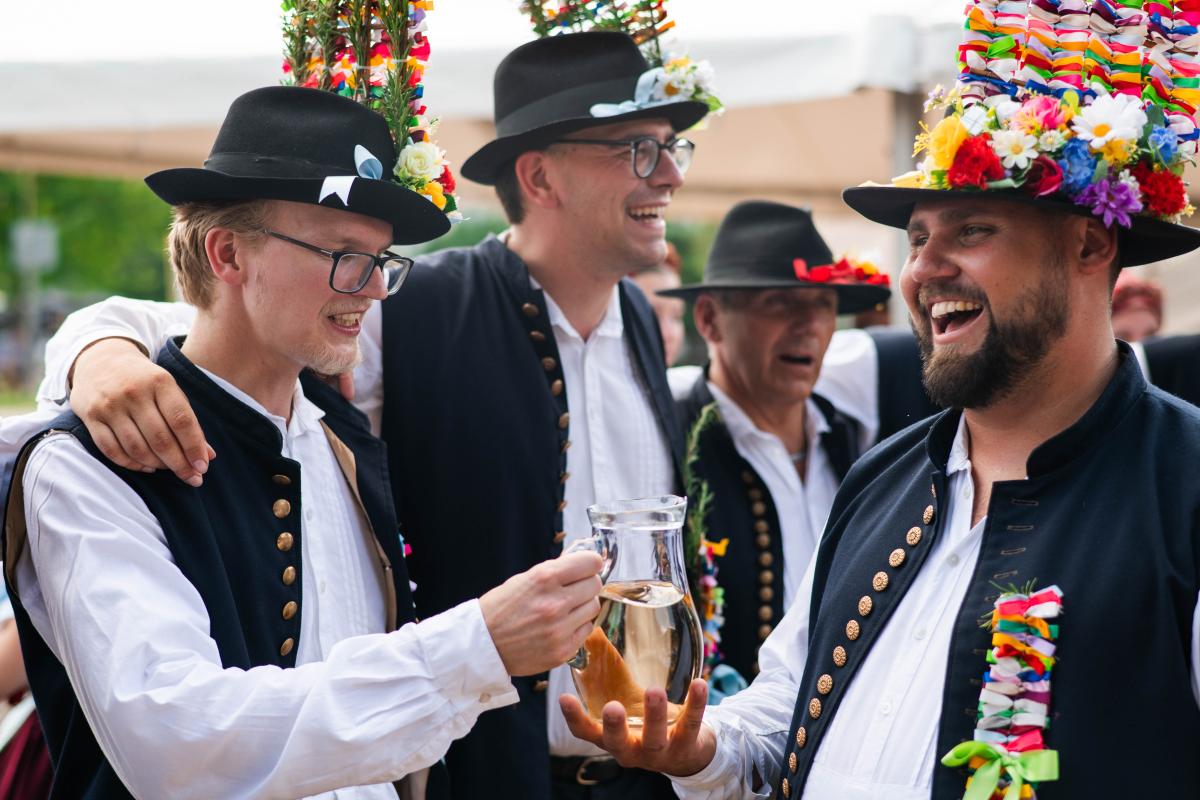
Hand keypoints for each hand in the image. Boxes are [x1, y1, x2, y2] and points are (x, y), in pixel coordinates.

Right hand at [70, 338, 214, 485]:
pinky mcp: (91, 417)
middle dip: (179, 463)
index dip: (194, 447)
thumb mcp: (168, 390)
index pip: (181, 421)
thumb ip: (187, 420)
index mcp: (160, 382)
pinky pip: (111, 450)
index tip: (203, 467)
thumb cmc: (144, 380)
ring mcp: (110, 405)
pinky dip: (131, 464)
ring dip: (156, 465)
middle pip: (160, 438)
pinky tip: (146, 467)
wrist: (99, 359)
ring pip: (136, 447)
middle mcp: (134, 393)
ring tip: (169, 469)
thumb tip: (209, 455)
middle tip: (192, 478)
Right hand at [479, 551, 602, 675]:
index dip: (590, 563)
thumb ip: (554, 571)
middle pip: (595, 585)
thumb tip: (583, 565)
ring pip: (594, 607)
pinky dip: (578, 625)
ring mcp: (560, 629)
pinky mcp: (563, 651)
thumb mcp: (524, 579)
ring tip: (566, 608)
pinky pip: (586, 630)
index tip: (588, 566)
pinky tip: (562, 625)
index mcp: (544, 579)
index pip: (591, 562)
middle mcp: (555, 603)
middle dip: (586, 583)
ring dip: (583, 605)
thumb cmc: (501, 608)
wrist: (482, 645)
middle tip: (574, 588)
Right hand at [560, 680, 715, 777]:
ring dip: (655, 715)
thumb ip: (610, 676)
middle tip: (613, 707)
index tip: (564, 697)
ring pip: (655, 738)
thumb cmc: (646, 722)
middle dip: (614, 726)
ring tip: (655, 691)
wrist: (687, 751)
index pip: (586, 732)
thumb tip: (592, 634)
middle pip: (618, 742)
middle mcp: (631, 750)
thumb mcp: (627, 703)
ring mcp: (659, 753)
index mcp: (611, 739)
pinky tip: (700, 684)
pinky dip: (696, 705)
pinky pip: (691, 725)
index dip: (575, 718)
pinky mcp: (686, 747)